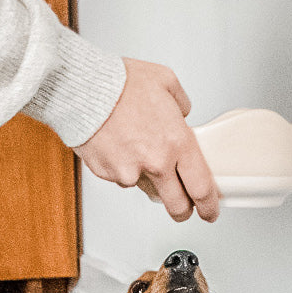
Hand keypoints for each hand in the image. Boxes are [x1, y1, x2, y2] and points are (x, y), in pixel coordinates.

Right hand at [74, 58, 218, 222]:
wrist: (82, 89)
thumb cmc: (119, 83)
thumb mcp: (165, 81)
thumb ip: (181, 103)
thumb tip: (182, 115)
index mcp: (177, 142)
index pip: (201, 187)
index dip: (208, 205)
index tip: (209, 210)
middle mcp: (156, 163)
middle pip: (176, 205)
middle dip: (183, 211)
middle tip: (184, 209)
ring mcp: (131, 172)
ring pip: (148, 190)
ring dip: (151, 181)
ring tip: (140, 153)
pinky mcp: (109, 174)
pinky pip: (123, 178)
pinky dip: (124, 168)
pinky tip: (120, 146)